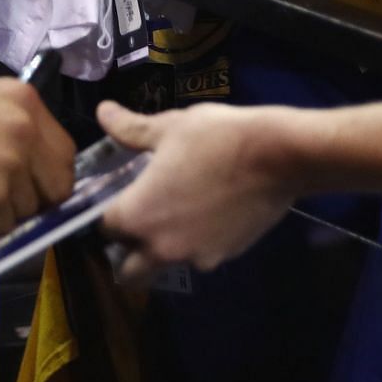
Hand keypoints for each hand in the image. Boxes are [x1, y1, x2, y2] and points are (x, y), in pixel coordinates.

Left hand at [96, 101, 294, 276]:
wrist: (278, 156)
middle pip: (129, 268)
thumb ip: (129, 128)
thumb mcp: (168, 127)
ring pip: (164, 266)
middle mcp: (160, 246)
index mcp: (137, 215)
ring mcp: (195, 257)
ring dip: (161, 251)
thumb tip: (102, 112)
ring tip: (176, 216)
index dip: (106, 214)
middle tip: (137, 224)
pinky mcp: (226, 257)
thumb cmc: (216, 138)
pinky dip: (196, 244)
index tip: (116, 198)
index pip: (104, 228)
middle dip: (127, 253)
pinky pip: (199, 257)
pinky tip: (208, 215)